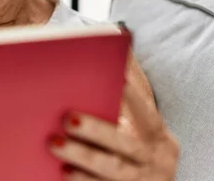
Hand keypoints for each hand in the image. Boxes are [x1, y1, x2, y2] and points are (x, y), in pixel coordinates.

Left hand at [48, 80, 179, 179]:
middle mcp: (155, 162)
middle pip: (125, 145)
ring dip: (82, 157)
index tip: (117, 78)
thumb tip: (117, 45)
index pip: (148, 114)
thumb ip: (129, 98)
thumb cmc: (135, 148)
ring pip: (111, 171)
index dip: (134, 96)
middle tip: (67, 118)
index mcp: (159, 137)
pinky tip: (62, 171)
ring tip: (54, 143)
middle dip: (96, 131)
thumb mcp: (141, 128)